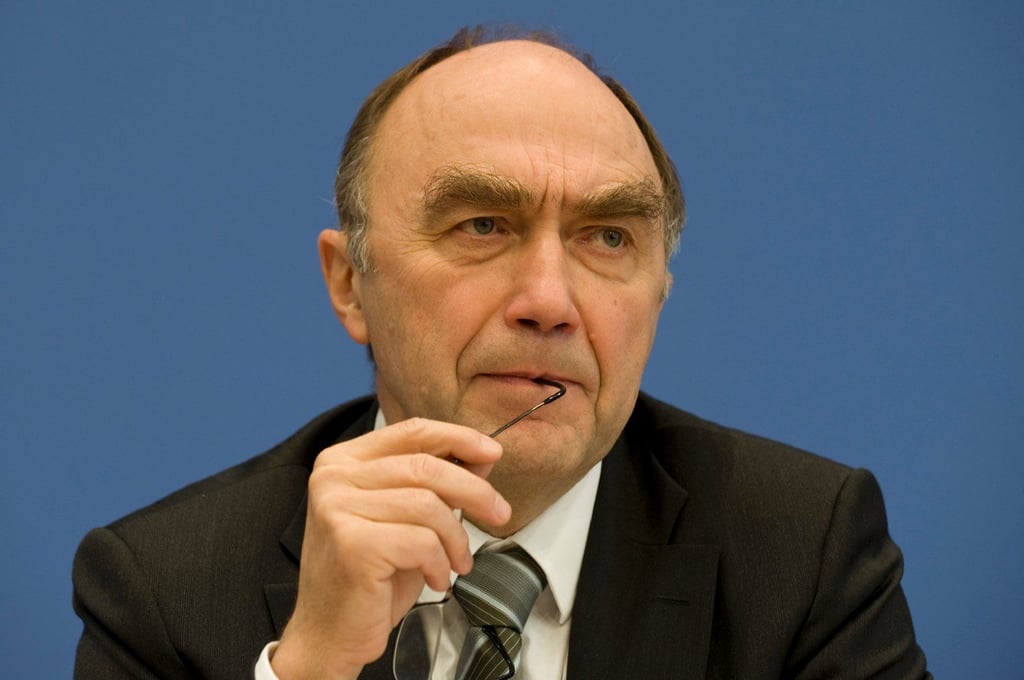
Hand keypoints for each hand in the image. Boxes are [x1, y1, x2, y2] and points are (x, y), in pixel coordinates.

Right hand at [271, 417, 510, 679]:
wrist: (330, 632)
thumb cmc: (369, 575)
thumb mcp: (406, 518)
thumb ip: (436, 482)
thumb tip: (482, 456)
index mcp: (344, 460)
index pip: (411, 432)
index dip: (458, 438)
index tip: (492, 451)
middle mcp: (334, 478)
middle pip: (426, 466)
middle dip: (474, 490)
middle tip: (499, 513)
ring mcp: (338, 509)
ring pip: (429, 505)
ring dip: (456, 538)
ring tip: (457, 561)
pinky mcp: (352, 543)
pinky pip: (422, 541)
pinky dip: (440, 563)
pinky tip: (436, 579)